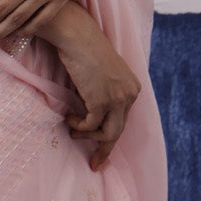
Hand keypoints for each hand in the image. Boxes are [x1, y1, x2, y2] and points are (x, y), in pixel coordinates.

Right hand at [49, 7, 142, 171]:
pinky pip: (90, 125)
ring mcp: (118, 98)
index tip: (101, 155)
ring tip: (72, 129)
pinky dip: (78, 126)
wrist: (77, 36)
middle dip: (105, 149)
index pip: (123, 120)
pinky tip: (68, 118)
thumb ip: (104, 93)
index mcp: (132, 88)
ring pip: (108, 133)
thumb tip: (93, 118)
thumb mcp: (100, 75)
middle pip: (118, 131)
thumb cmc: (82, 52)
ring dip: (87, 136)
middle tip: (93, 163)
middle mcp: (130, 94)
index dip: (111, 138)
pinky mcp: (102, 100)